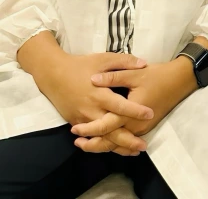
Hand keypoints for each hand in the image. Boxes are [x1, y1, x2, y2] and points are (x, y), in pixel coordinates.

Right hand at [34, 49, 153, 155]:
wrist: (53, 74)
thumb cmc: (80, 65)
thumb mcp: (103, 58)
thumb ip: (124, 61)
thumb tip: (144, 64)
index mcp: (100, 94)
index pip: (120, 106)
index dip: (135, 111)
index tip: (150, 114)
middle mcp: (91, 110)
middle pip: (111, 130)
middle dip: (127, 140)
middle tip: (143, 146)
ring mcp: (82, 119)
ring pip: (101, 138)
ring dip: (117, 146)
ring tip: (133, 151)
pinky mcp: (75, 123)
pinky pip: (90, 137)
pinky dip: (102, 144)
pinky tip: (114, 148)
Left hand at [70, 58, 196, 153]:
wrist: (180, 80)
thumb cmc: (157, 75)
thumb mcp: (135, 73)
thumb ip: (114, 77)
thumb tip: (93, 79)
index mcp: (131, 111)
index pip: (106, 125)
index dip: (89, 128)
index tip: (75, 128)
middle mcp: (136, 124)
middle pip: (111, 140)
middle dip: (93, 143)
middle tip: (77, 141)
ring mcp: (142, 127)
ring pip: (119, 143)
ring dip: (102, 145)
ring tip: (86, 143)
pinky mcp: (145, 127)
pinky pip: (126, 138)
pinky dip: (114, 142)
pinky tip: (105, 139)